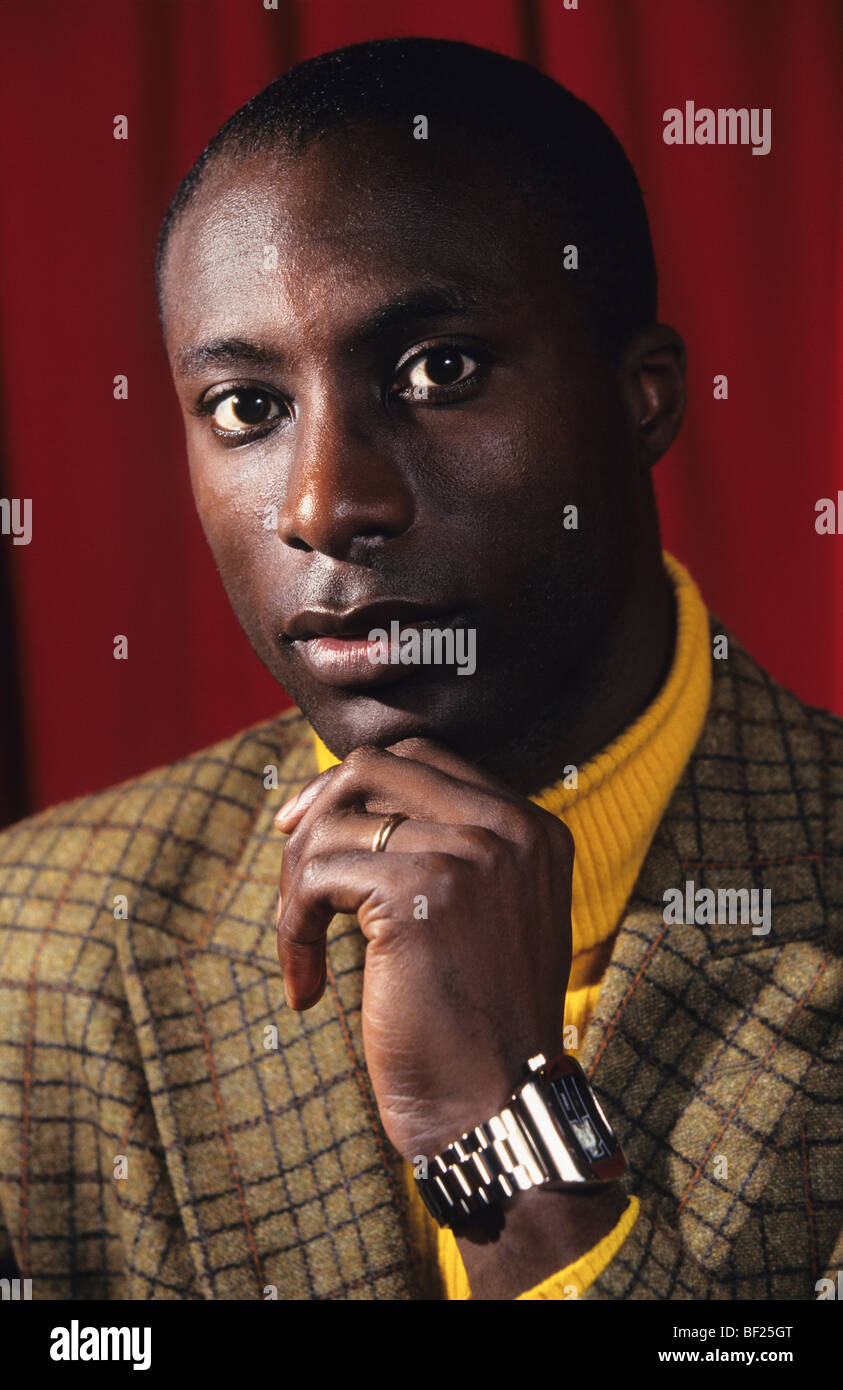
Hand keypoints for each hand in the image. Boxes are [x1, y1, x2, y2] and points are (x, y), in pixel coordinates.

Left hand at [274, 737, 574, 1161]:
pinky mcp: (421, 889)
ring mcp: (470, 852)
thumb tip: (346, 798)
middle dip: (316, 813)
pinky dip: (293, 929)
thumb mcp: (483, 919)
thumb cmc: (474, 1025)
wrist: (495, 1110)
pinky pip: (317, 873)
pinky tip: (308, 987)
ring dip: (296, 889)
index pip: (422, 759)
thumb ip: (447, 851)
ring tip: (302, 951)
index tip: (305, 830)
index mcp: (531, 828)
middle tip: (290, 882)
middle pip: (376, 768)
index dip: (352, 786)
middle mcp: (510, 828)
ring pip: (336, 820)